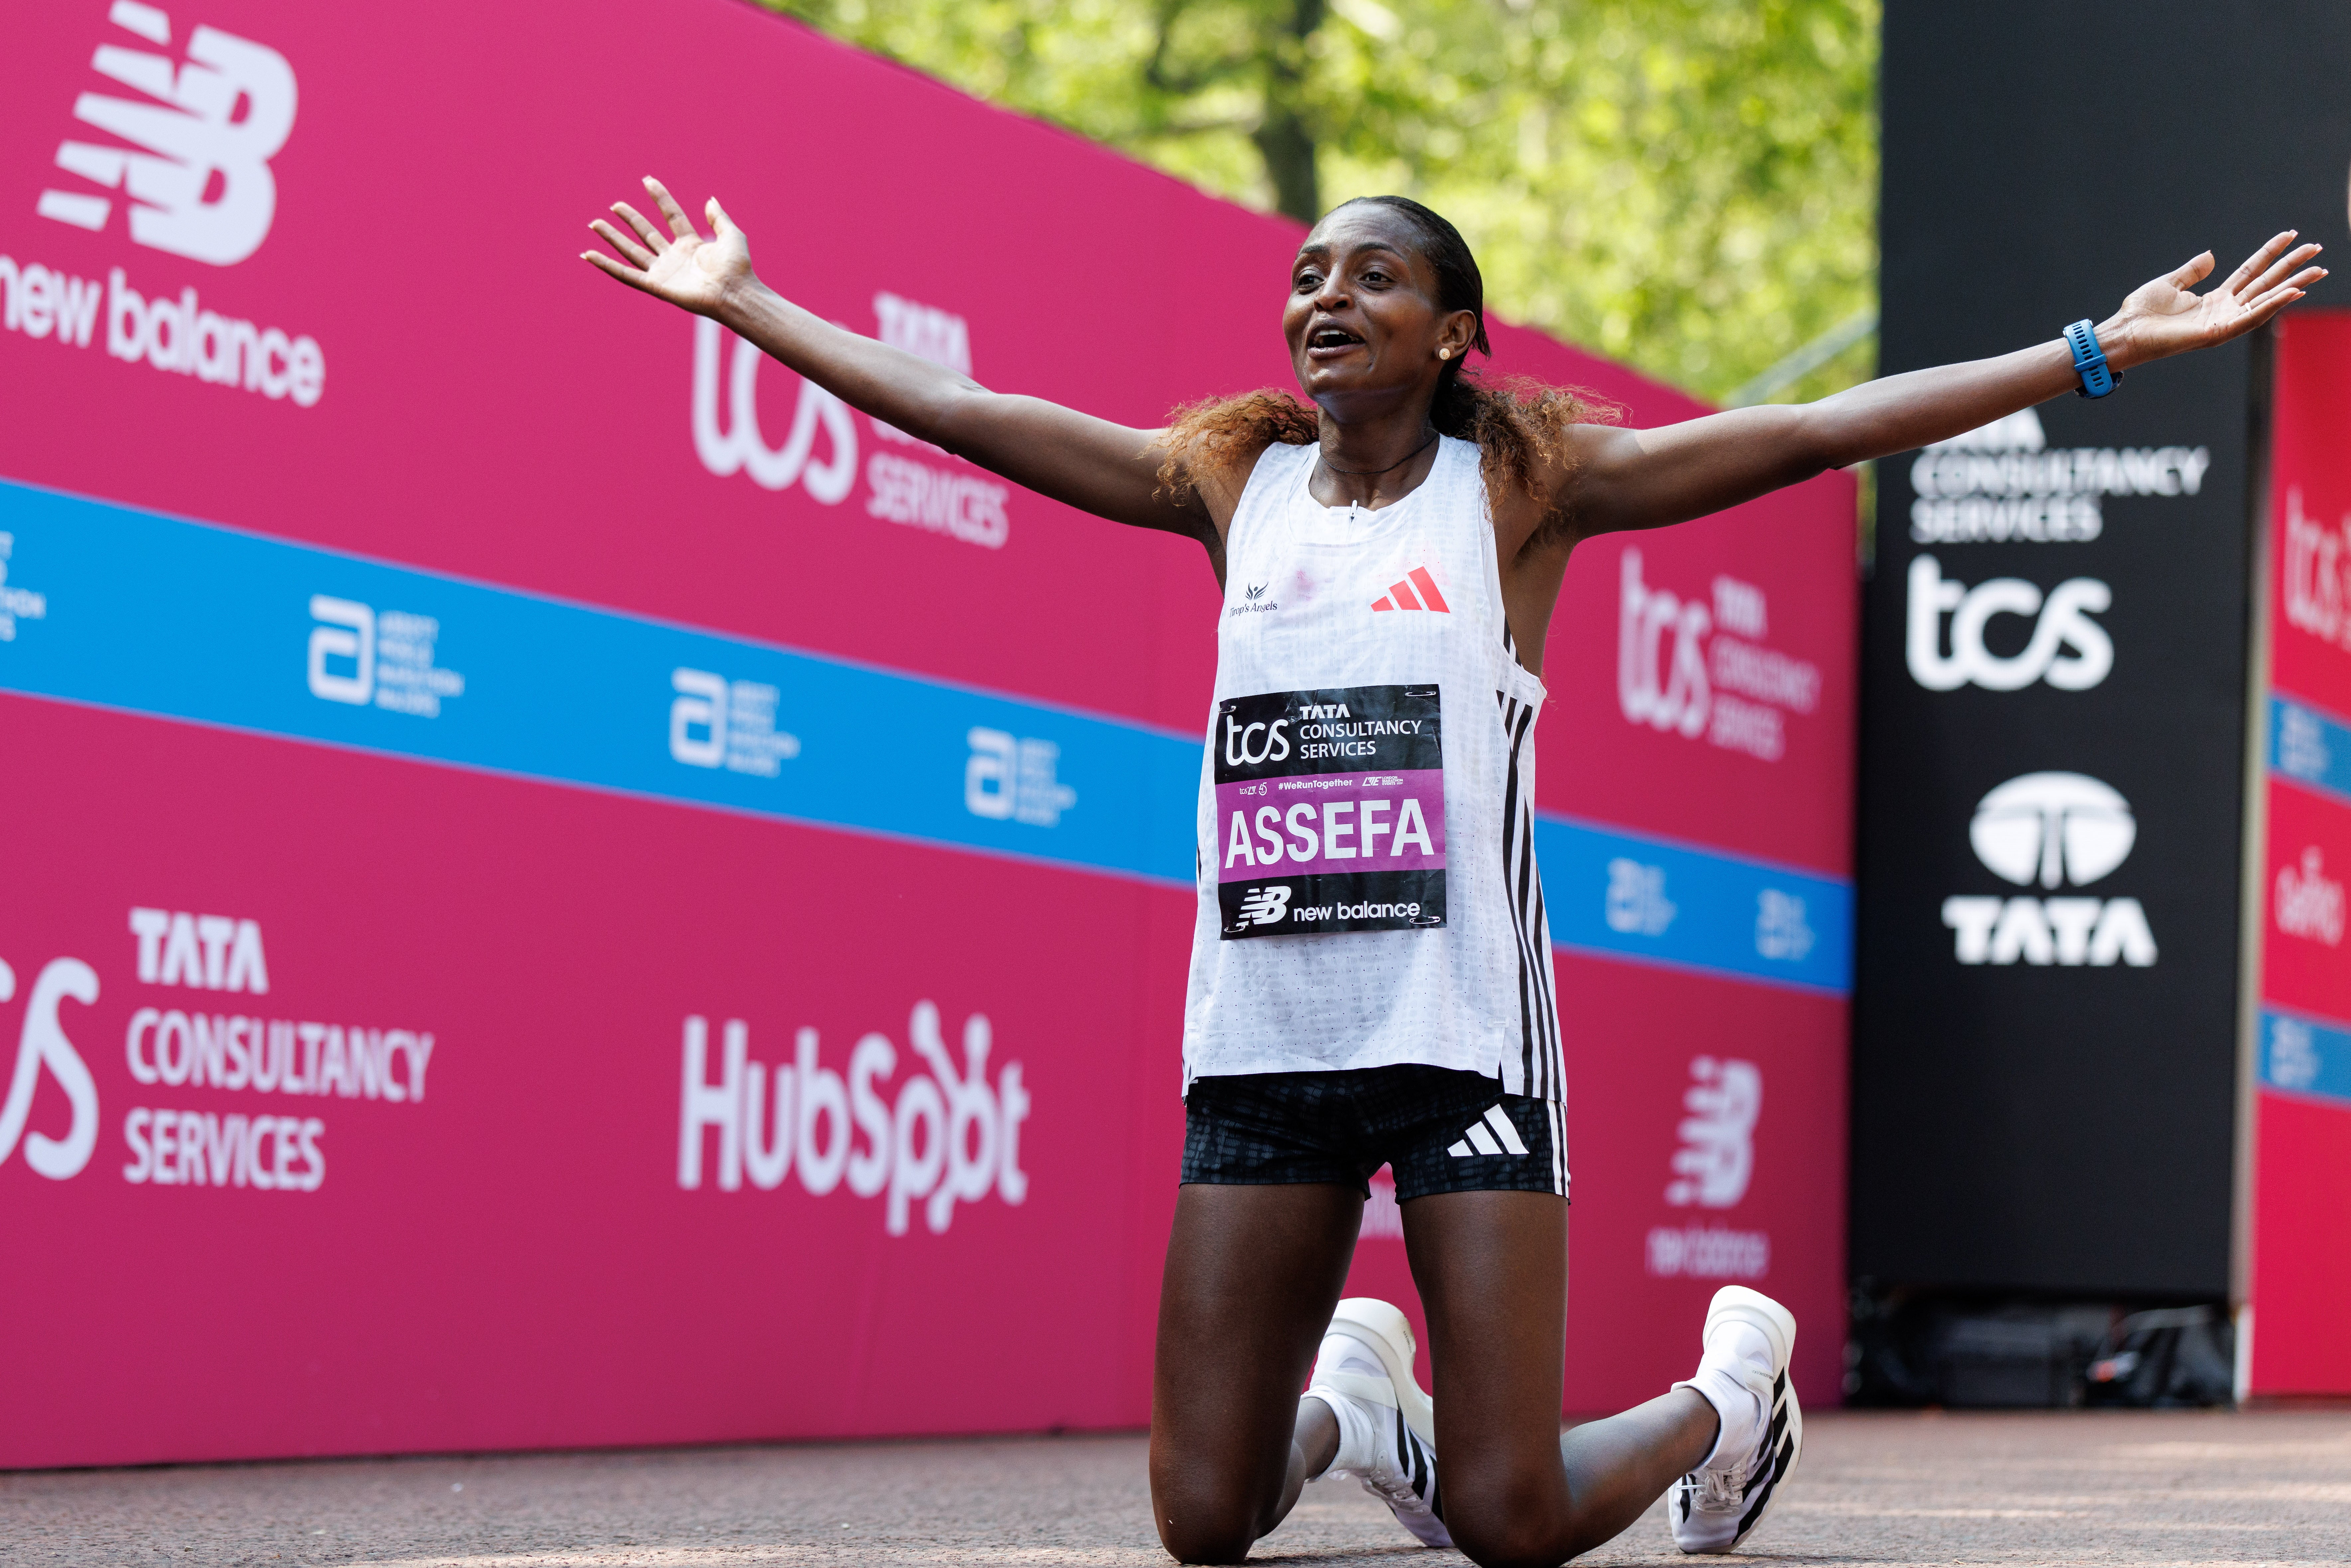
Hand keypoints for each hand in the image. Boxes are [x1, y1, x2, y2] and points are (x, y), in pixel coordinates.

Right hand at [581, 176, 754, 318]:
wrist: (735, 293)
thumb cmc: (738, 269)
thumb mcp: (732, 235)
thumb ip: (719, 218)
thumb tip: (710, 199)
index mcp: (691, 245)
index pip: (671, 216)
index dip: (660, 198)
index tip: (647, 180)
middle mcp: (674, 257)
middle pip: (646, 233)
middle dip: (630, 219)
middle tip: (614, 205)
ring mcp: (664, 272)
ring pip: (632, 251)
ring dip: (613, 238)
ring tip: (595, 223)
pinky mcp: (656, 286)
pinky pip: (626, 275)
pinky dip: (607, 266)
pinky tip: (590, 255)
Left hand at [2102, 230, 2324, 368]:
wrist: (2124, 332)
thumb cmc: (2141, 312)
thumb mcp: (2170, 283)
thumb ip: (2193, 270)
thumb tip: (2212, 255)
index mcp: (2215, 298)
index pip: (2251, 271)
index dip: (2271, 253)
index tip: (2290, 235)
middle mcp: (2224, 310)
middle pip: (2266, 283)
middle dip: (2292, 267)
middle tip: (2318, 249)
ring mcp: (2222, 323)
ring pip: (2266, 300)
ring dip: (2292, 285)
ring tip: (2317, 270)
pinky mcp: (2216, 334)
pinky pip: (2250, 318)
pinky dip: (2271, 306)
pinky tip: (2291, 292)